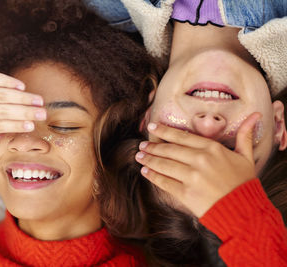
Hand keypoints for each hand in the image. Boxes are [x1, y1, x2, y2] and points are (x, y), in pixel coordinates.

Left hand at [135, 113, 260, 217]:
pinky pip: (164, 182)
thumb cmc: (244, 183)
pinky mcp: (185, 193)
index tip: (152, 127)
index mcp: (212, 148)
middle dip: (153, 146)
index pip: (182, 136)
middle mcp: (199, 160)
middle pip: (169, 150)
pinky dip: (153, 176)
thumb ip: (244, 136)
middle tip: (142, 145)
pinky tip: (145, 171)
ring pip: (164, 164)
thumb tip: (254, 116)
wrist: (243, 210)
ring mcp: (191, 177)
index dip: (164, 131)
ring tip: (139, 156)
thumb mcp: (246, 156)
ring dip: (149, 159)